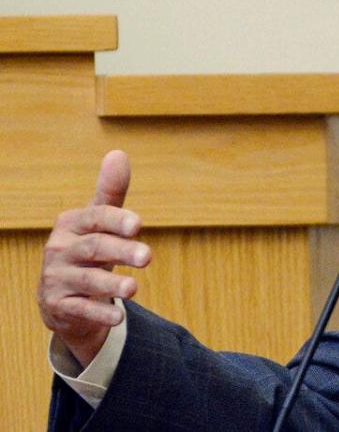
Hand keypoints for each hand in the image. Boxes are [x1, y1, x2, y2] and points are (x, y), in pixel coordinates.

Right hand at [37, 150, 151, 367]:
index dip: (116, 220)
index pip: (96, 217)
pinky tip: (118, 317)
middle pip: (94, 248)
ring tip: (135, 288)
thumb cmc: (89, 248)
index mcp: (72, 224)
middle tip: (148, 257)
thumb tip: (118, 154)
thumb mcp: (99, 222)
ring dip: (111, 284)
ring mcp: (56, 278)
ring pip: (87, 279)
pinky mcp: (58, 305)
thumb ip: (111, 192)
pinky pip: (80, 309)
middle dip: (121, 251)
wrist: (61, 295)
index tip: (139, 224)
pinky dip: (99, 313)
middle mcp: (60, 249)